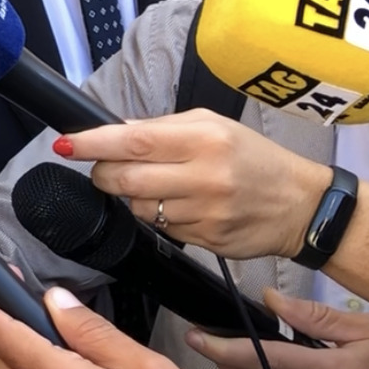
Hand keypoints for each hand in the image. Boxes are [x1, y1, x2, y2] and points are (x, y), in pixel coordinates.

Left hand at [60, 110, 328, 260]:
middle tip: (103, 169)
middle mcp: (205, 177)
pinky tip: (180, 206)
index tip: (66, 144)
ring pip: (140, 209)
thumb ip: (161, 128)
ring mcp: (206, 214)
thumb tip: (112, 132)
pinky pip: (163, 229)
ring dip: (134, 198)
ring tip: (159, 186)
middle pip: (126, 179)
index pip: (134, 142)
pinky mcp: (207, 241)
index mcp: (204, 139)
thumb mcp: (213, 126)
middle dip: (103, 174)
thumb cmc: (254, 158)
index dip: (93, 144)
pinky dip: (160, 217)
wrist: (302, 205)